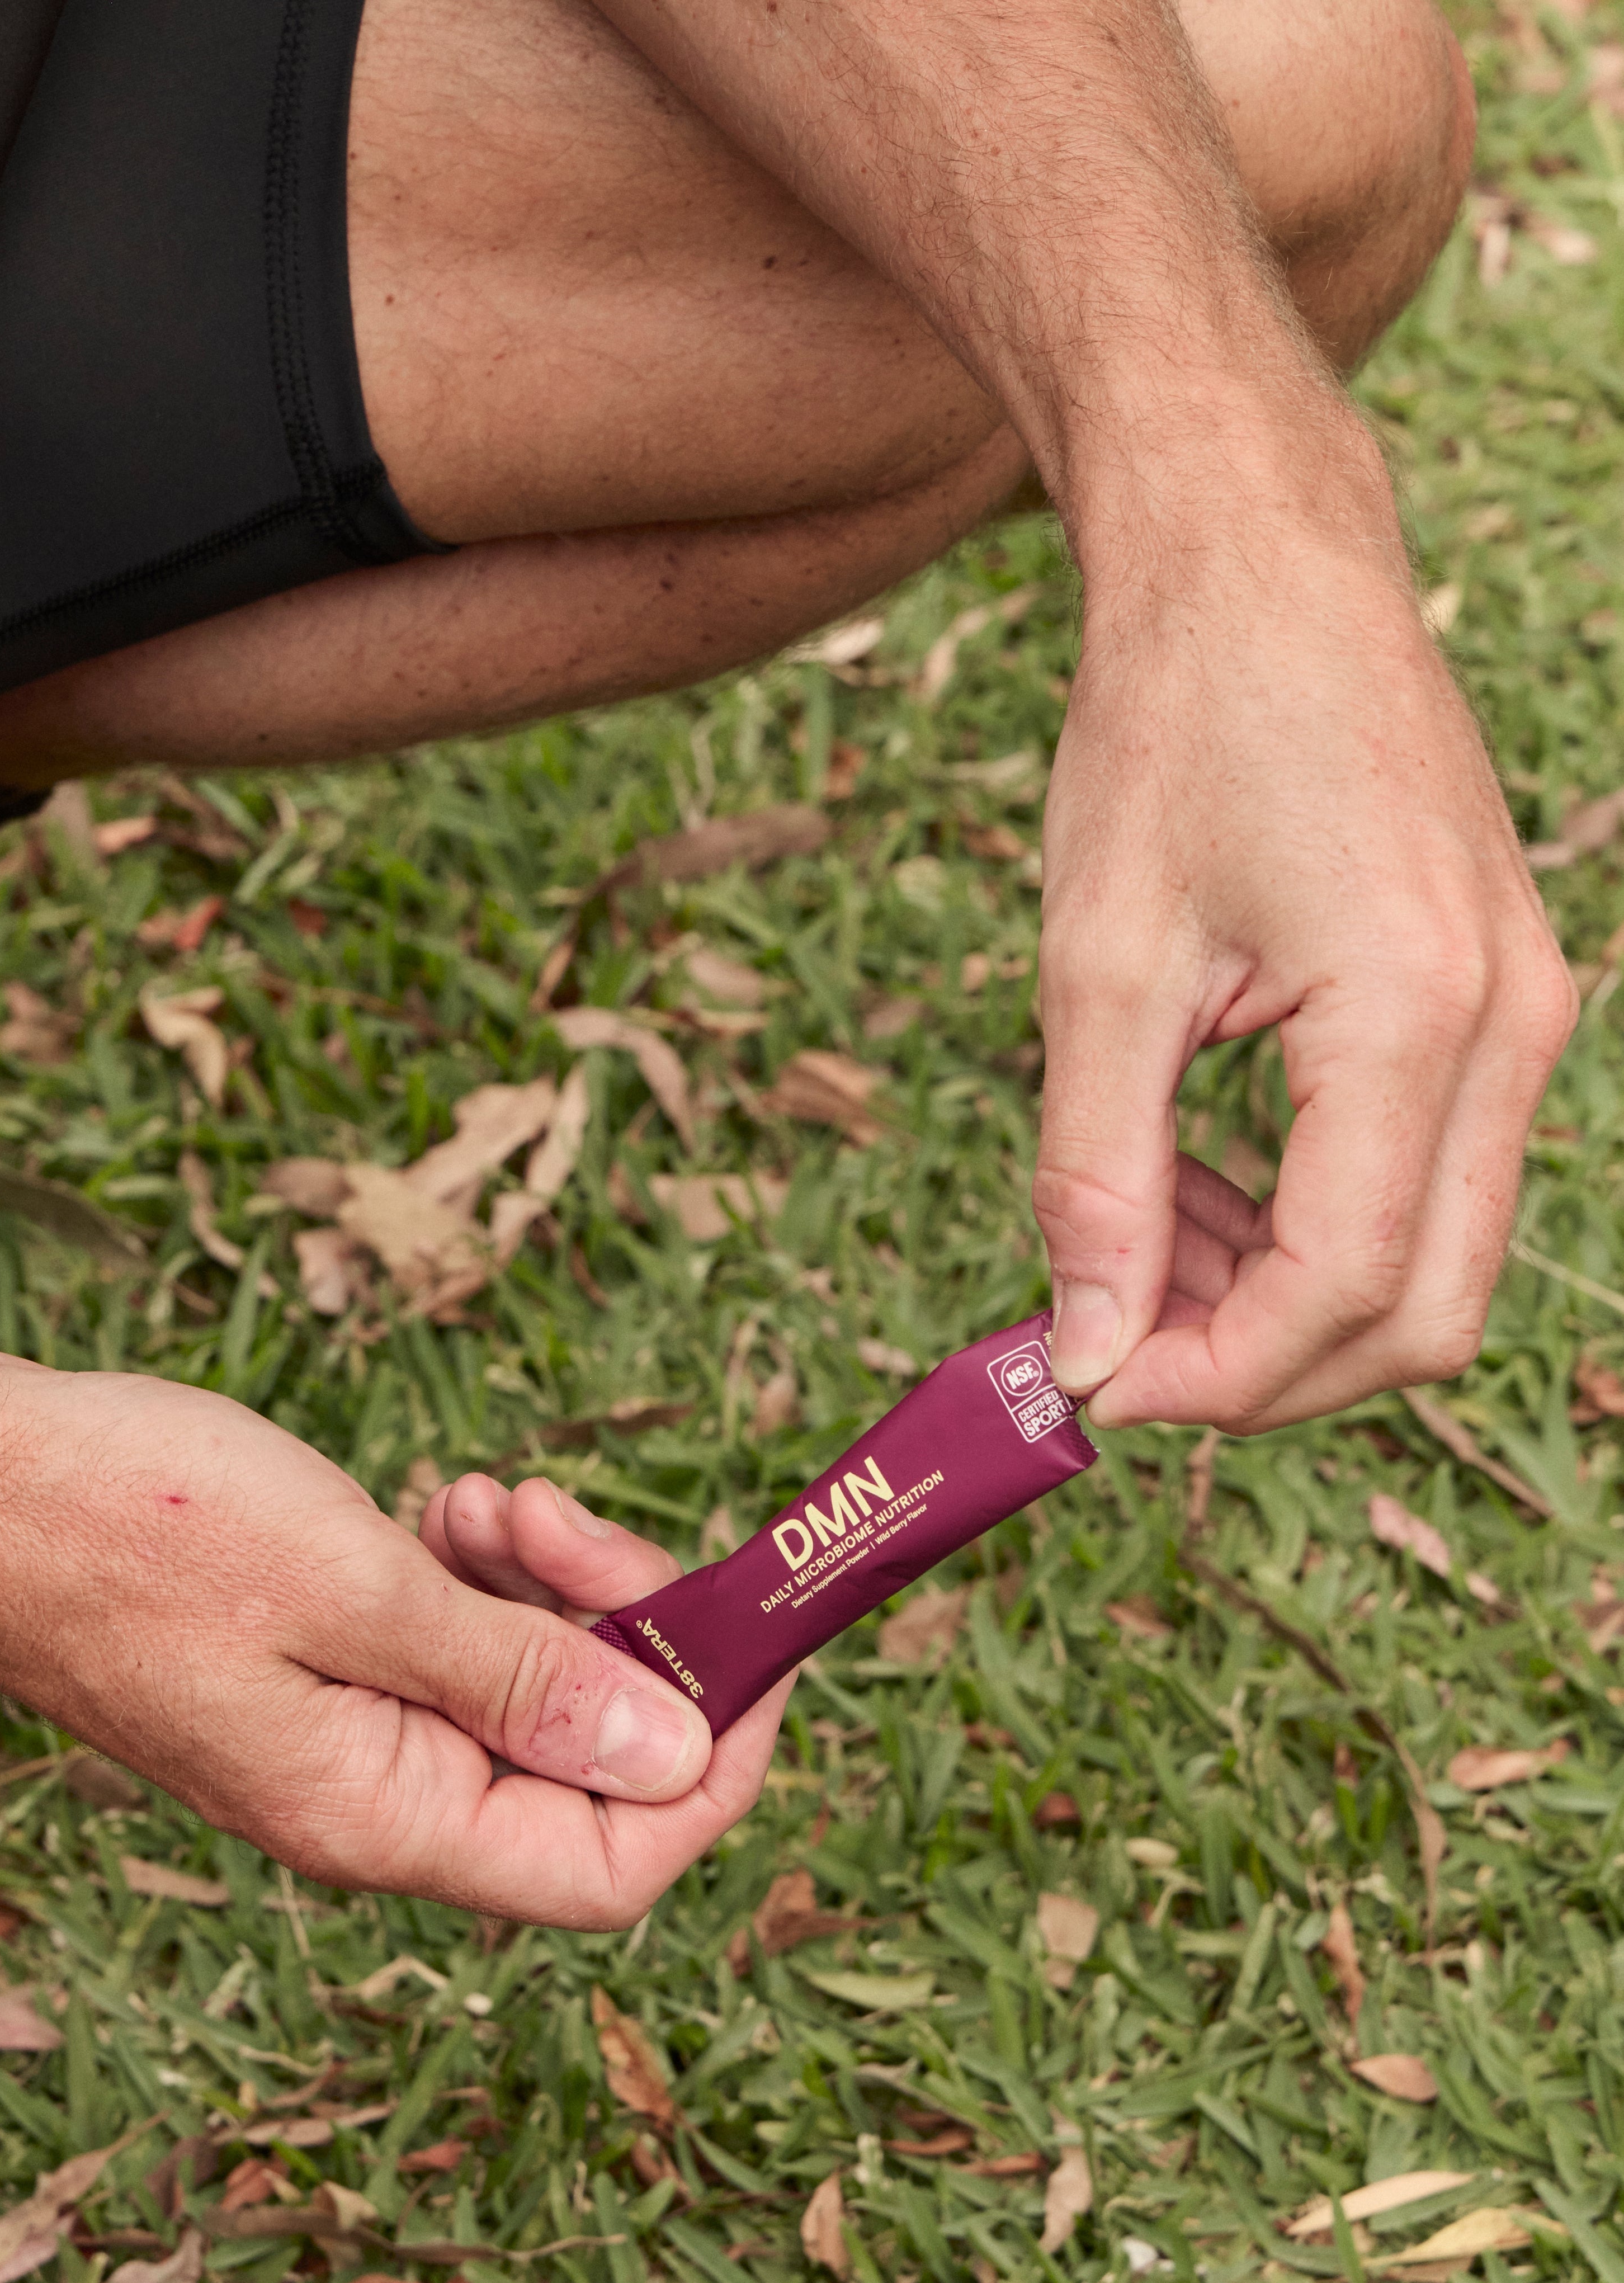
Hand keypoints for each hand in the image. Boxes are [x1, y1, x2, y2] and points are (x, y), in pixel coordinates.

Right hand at [0, 1359, 786, 1925]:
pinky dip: (470, 1573)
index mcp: (379, 1819)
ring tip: (482, 1496)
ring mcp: (336, 1732)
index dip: (714, 1762)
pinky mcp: (309, 1665)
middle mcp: (368, 1800)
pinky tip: (435, 1505)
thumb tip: (677, 1755)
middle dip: (621, 1636)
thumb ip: (518, 1680)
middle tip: (561, 1517)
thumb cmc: (119, 1523)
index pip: (616, 1864)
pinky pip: (446, 1646)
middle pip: (582, 1769)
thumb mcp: (348, 1585)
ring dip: (541, 1589)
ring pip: (518, 1692)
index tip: (744, 1634)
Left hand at [1033, 529, 1577, 1431]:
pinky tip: (1202, 1184)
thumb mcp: (1100, 968)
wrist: (1258, 572)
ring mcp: (1522, 1012)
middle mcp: (1512, 1025)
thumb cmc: (1170, 733)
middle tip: (1108, 1338)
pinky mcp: (1493, 999)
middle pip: (1420, 1312)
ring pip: (1433, 1259)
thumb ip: (1099, 1177)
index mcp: (1419, 1015)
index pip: (1341, 1291)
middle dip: (1261, 1368)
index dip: (1210, 1377)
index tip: (1086, 1383)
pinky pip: (1428, 1176)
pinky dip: (1316, 1222)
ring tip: (1138, 1241)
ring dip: (1283, 1300)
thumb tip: (1090, 1351)